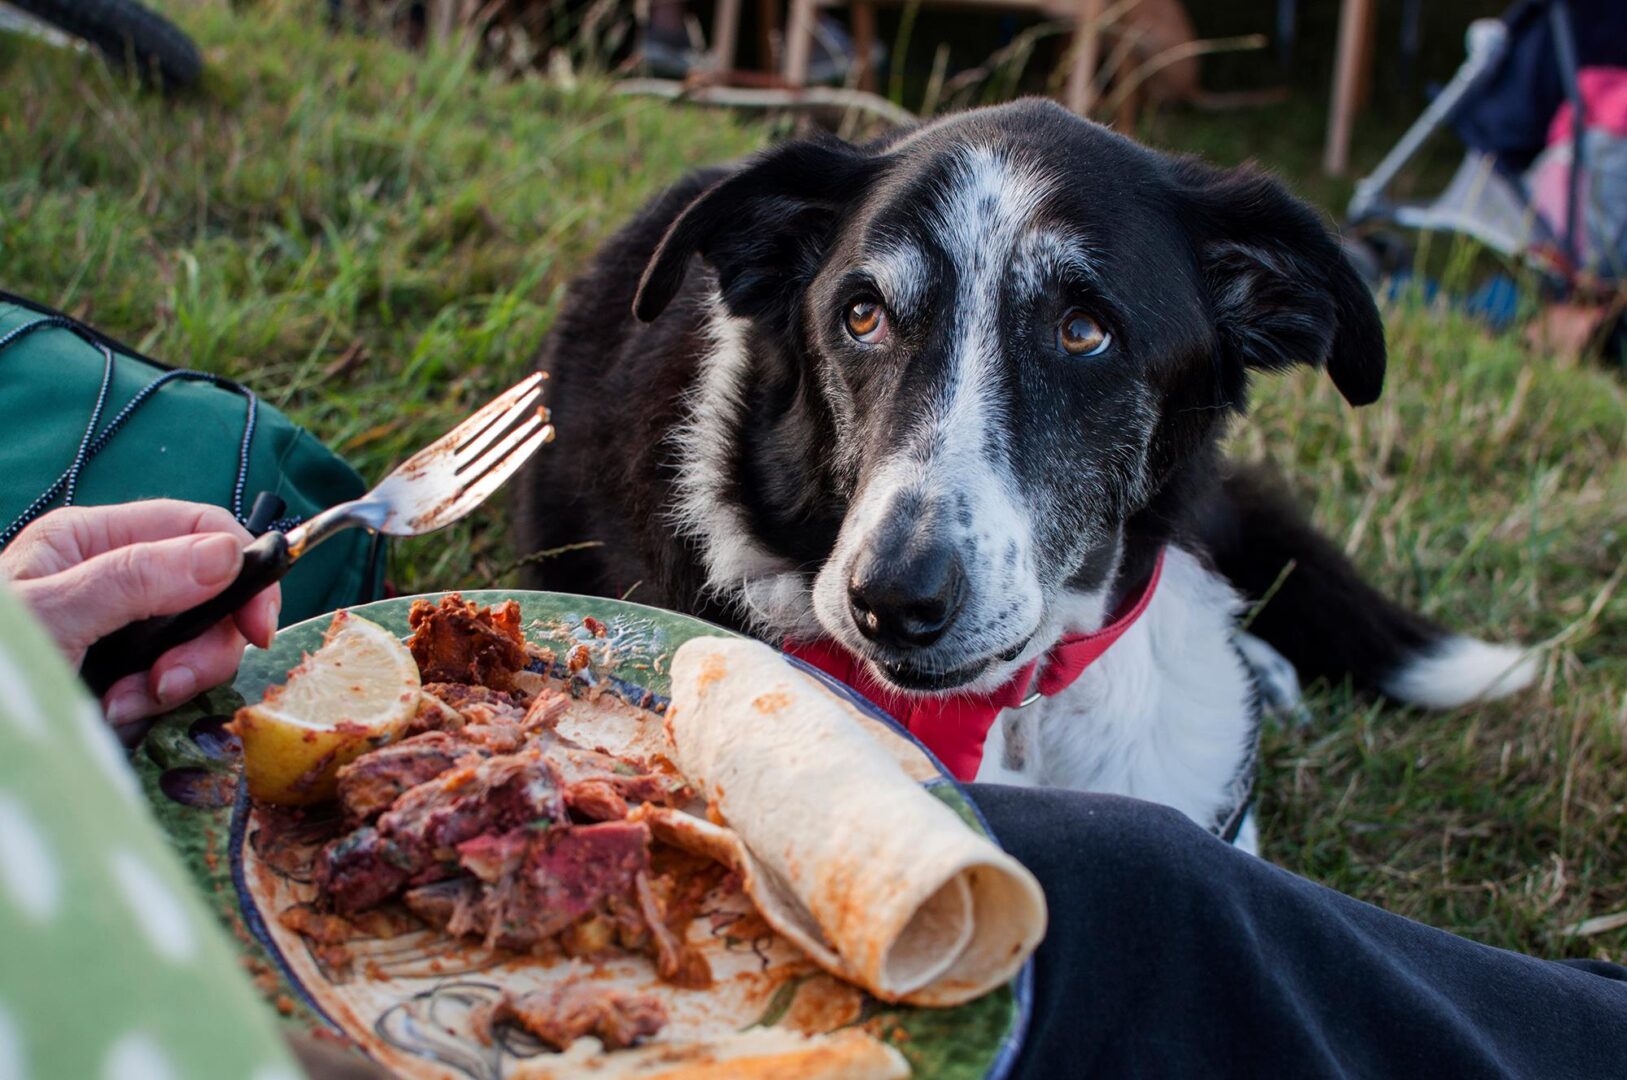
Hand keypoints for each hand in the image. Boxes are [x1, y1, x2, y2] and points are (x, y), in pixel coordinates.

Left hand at [0, 500, 280, 732]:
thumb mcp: (54, 617)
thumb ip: (137, 579)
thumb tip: (229, 552)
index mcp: (93, 539)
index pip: (202, 528)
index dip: (244, 571)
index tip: (256, 627)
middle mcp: (112, 576)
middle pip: (212, 593)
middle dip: (203, 645)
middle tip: (166, 685)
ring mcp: (118, 628)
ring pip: (196, 644)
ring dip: (174, 682)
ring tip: (119, 708)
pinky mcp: (119, 674)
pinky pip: (171, 684)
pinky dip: (153, 706)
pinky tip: (111, 717)